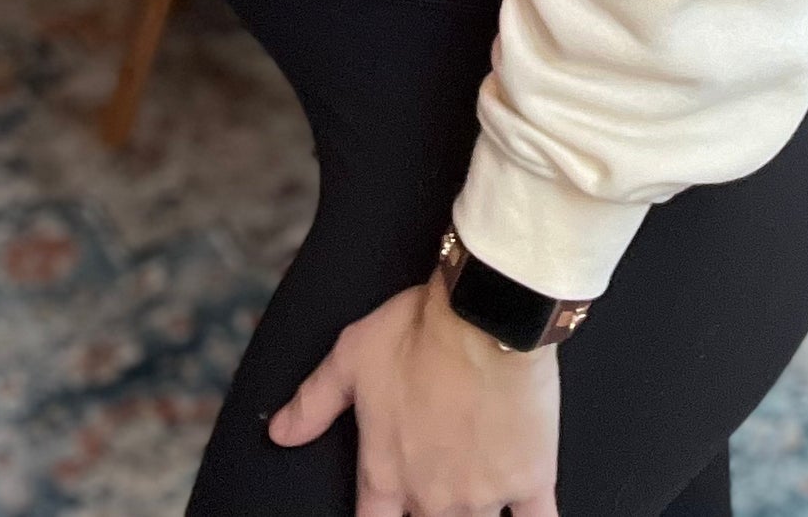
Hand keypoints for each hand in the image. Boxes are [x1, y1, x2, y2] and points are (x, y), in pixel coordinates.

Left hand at [269, 273, 560, 516]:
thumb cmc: (418, 328)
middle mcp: (431, 497)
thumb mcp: (351, 356)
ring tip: (470, 504)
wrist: (487, 312)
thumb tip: (278, 433)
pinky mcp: (529, 479)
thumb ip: (313, 402)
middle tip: (434, 496)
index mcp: (385, 474)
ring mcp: (482, 493)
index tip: (389, 514)